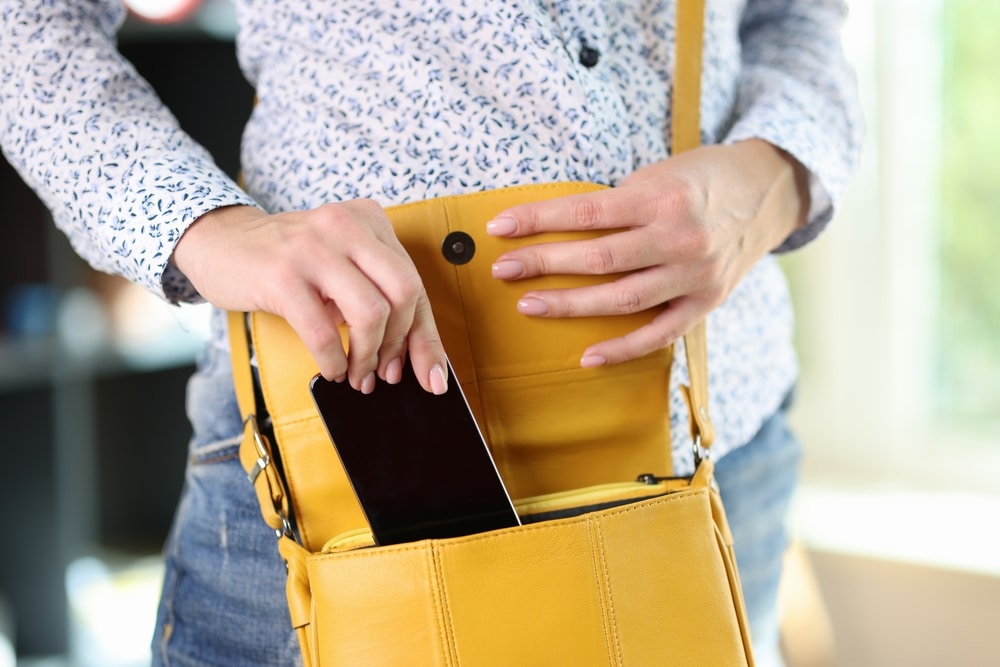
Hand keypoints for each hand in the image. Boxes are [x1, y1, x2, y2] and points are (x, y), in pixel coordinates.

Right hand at [171, 200, 447, 393]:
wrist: (219, 240)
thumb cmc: (286, 261)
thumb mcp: (340, 264)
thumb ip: (376, 294)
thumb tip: (413, 354)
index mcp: (369, 220)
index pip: (414, 283)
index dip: (426, 337)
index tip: (433, 376)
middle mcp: (346, 226)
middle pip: (404, 292)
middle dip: (400, 343)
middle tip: (386, 372)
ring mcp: (313, 247)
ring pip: (370, 312)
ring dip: (367, 356)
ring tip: (357, 373)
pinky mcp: (282, 274)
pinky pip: (323, 330)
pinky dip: (333, 360)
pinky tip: (331, 368)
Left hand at [487, 140, 809, 366]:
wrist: (767, 190)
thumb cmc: (702, 177)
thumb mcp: (659, 174)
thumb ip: (618, 203)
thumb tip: (558, 227)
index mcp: (662, 198)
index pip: (586, 211)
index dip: (539, 220)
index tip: (500, 228)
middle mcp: (679, 238)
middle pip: (598, 258)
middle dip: (544, 263)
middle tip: (504, 270)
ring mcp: (694, 275)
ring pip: (622, 298)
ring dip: (571, 305)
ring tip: (530, 305)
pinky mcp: (706, 302)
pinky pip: (659, 333)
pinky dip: (623, 348)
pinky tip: (587, 356)